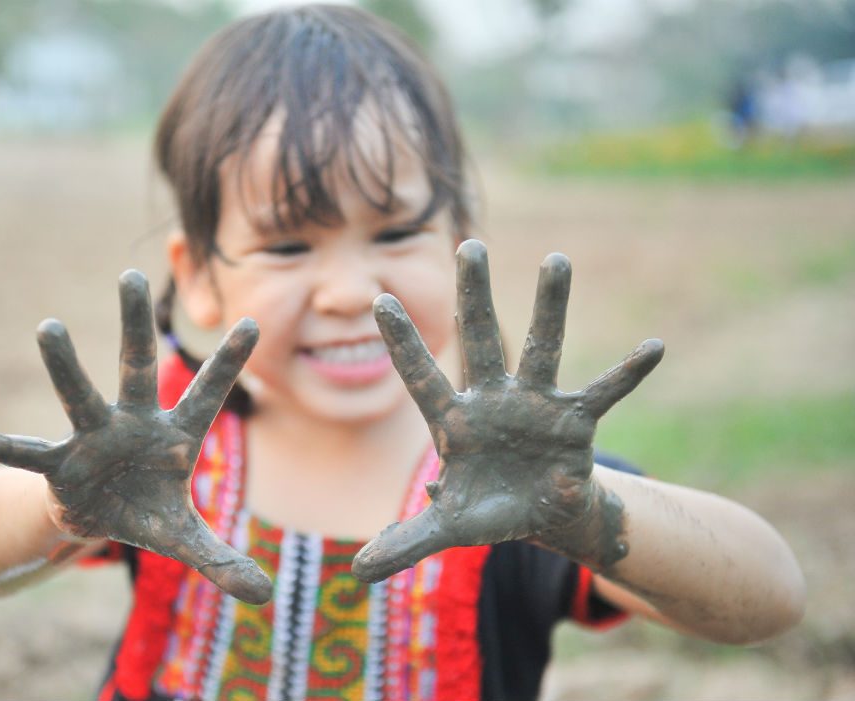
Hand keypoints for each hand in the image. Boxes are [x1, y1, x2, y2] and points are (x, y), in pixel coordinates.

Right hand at [0, 271, 271, 603]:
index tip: (255, 322)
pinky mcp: (59, 465)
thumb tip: (266, 596)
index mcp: (174, 435)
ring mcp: (93, 438)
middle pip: (136, 368)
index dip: (230, 363)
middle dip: (135, 325)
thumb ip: (224, 559)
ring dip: (65, 365)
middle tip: (130, 274)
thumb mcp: (188, 540)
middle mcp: (133, 424)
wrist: (100, 519)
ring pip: (78, 395)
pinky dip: (2, 447)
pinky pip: (28, 452)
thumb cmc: (148, 513)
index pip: (208, 394)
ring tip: (48, 326)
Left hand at [352, 240, 662, 582]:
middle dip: (474, 296)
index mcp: (454, 421)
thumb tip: (355, 575)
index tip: (378, 299)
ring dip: (551, 306)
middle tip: (471, 245)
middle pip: (482, 340)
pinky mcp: (576, 420)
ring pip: (544, 347)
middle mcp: (493, 400)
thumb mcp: (445, 528)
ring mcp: (536, 405)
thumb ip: (404, 542)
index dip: (400, 343)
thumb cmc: (484, 510)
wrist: (537, 514)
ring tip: (556, 258)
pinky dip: (628, 373)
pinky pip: (605, 391)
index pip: (420, 376)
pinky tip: (654, 346)